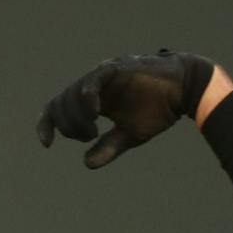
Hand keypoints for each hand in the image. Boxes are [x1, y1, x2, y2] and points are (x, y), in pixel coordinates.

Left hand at [36, 50, 216, 168]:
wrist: (185, 89)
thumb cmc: (158, 109)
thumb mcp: (130, 134)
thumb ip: (108, 147)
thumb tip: (86, 164)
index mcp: (92, 101)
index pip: (58, 109)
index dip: (47, 124)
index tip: (47, 144)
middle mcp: (92, 87)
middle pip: (60, 103)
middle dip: (68, 126)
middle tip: (89, 136)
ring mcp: (102, 76)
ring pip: (72, 93)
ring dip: (77, 117)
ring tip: (93, 130)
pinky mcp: (116, 68)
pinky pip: (93, 79)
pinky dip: (88, 95)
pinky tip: (93, 111)